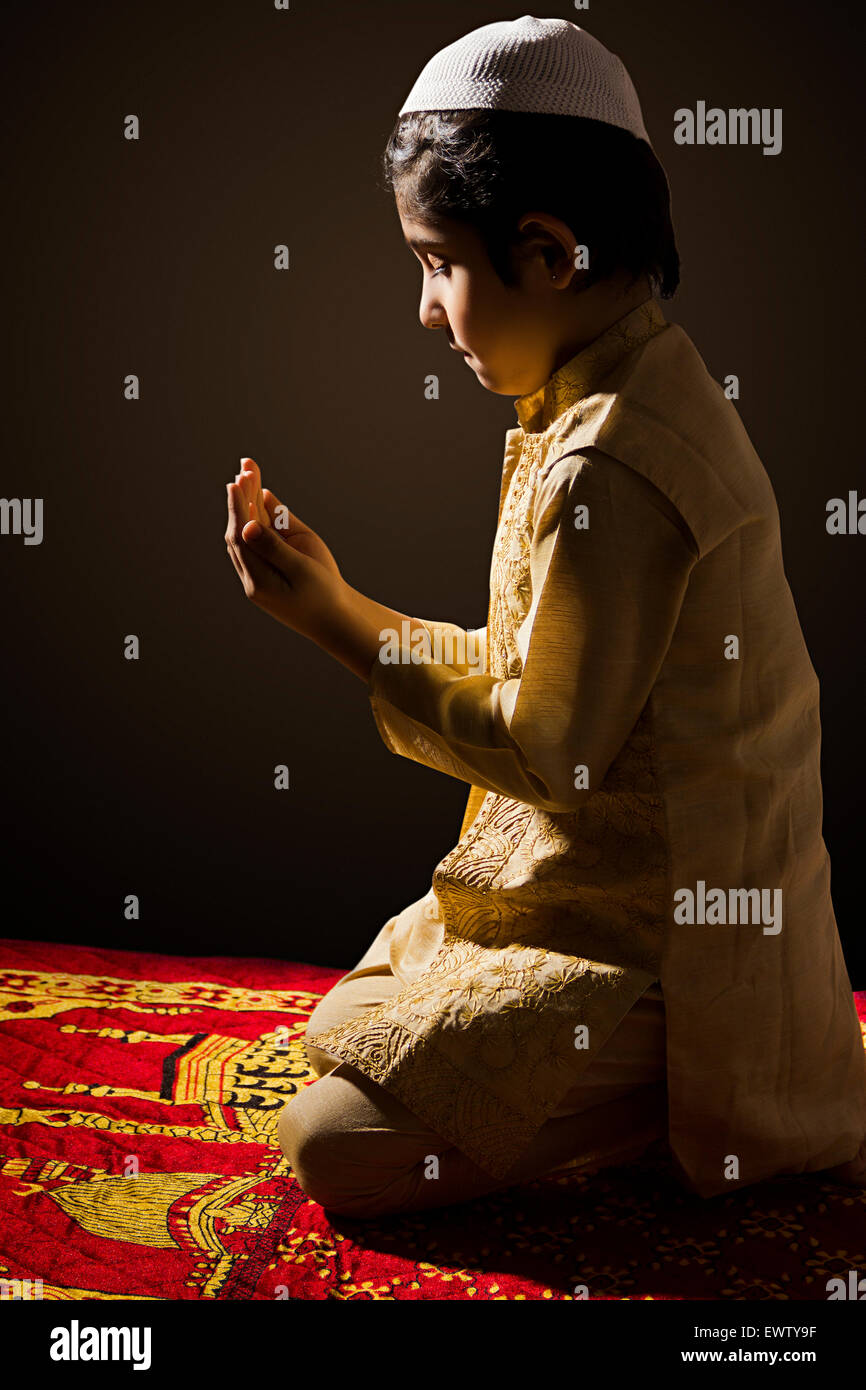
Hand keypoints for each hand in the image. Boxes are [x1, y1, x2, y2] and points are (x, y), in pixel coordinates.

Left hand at [225, 457, 347, 644]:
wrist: (334, 620)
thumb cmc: (324, 595)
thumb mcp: (303, 570)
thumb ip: (275, 547)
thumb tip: (248, 526)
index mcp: (258, 581)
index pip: (241, 537)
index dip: (238, 507)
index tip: (237, 481)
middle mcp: (253, 577)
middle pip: (240, 531)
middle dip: (242, 498)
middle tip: (246, 465)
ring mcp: (259, 574)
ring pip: (247, 534)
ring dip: (247, 503)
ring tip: (249, 472)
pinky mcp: (268, 570)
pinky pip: (258, 540)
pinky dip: (257, 516)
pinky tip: (258, 495)